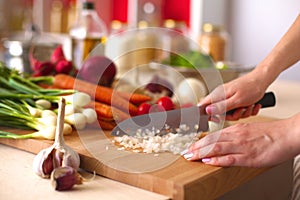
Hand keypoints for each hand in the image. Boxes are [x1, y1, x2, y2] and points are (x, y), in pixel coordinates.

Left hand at [182, 114, 299, 166]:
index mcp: (236, 130)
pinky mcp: (248, 156)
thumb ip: (236, 135)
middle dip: (196, 147)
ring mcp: (241, 146)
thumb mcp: (249, 130)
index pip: (213, 136)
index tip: (191, 146)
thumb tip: (225, 140)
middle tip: (185, 152)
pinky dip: (217, 160)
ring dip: (201, 153)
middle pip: (211, 141)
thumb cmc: (271, 133)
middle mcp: (236, 136)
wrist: (287, 134)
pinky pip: (229, 158)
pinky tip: (208, 162)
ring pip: (216, 148)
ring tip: (190, 157)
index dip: (200, 142)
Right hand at [199, 73, 266, 119]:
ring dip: (243, 113)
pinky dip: (247, 110)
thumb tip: (207, 111)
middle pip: (220, 114)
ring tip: (249, 106)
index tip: (218, 119)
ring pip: (232, 114)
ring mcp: (229, 99)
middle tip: (241, 110)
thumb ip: (221, 106)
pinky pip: (239, 111)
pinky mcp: (237, 101)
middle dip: (233, 115)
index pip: (204, 105)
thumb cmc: (251, 87)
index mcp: (219, 94)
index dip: (208, 115)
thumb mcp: (237, 100)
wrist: (263, 80)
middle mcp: (222, 96)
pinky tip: (253, 105)